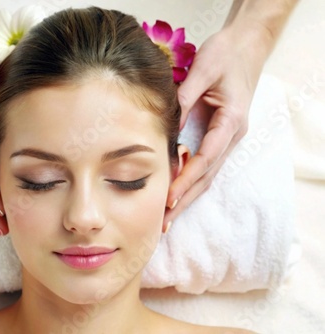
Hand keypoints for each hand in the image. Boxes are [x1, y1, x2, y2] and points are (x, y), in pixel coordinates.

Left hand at [164, 24, 268, 223]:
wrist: (245, 47)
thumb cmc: (226, 55)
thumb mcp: (204, 69)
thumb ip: (184, 96)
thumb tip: (165, 123)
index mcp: (230, 121)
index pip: (206, 158)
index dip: (187, 179)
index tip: (169, 198)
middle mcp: (231, 135)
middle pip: (208, 176)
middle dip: (186, 199)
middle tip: (164, 222)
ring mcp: (226, 138)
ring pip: (207, 174)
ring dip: (188, 196)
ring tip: (168, 217)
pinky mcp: (218, 136)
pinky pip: (205, 164)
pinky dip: (190, 181)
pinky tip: (176, 193)